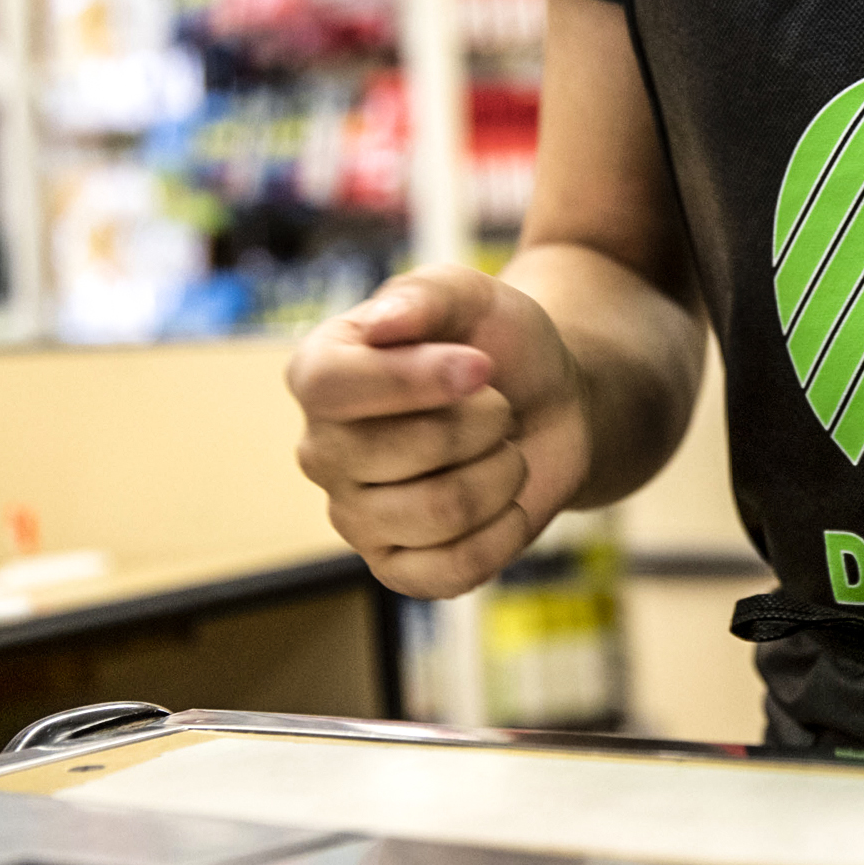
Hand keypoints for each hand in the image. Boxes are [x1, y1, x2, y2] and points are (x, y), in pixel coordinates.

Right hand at [289, 264, 590, 597]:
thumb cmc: (495, 344)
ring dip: (504, 473)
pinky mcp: (395, 569)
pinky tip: (507, 502)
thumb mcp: (471, 295)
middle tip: (497, 406)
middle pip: (408, 449)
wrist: (545, 405)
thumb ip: (425, 295)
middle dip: (486, 421)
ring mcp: (353, 517)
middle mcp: (321, 450)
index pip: (333, 386)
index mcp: (318, 374)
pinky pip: (455, 570)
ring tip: (502, 449)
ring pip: (443, 511)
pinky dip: (506, 530)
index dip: (416, 379)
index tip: (480, 366)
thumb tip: (380, 325)